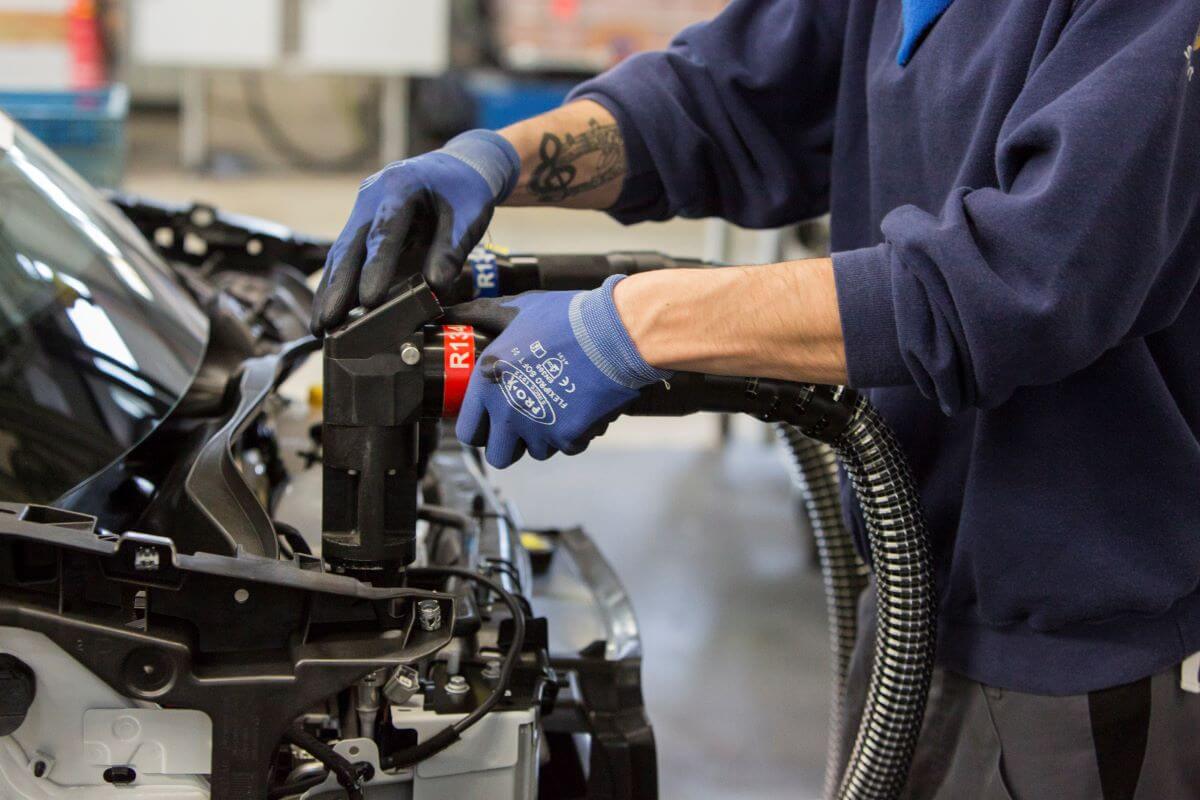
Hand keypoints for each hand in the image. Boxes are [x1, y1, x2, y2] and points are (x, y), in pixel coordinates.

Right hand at [311, 130, 519, 333]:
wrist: (458, 168)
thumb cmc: (465, 192)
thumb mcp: (469, 216)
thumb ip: (451, 251)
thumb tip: (435, 288)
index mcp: (400, 187)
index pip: (385, 232)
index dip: (376, 267)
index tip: (369, 301)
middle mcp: (372, 196)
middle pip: (350, 245)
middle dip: (338, 287)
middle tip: (327, 322)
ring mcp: (363, 210)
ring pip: (341, 253)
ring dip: (330, 291)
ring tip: (320, 326)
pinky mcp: (362, 225)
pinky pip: (347, 256)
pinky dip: (338, 284)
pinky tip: (329, 311)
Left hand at [444, 276, 671, 467]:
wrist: (616, 333)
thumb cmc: (567, 319)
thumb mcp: (517, 310)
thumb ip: (483, 316)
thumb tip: (454, 312)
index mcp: (487, 382)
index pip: (468, 432)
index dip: (480, 429)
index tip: (491, 423)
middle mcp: (507, 411)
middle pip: (498, 455)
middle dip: (511, 443)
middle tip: (524, 423)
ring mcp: (538, 428)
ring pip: (536, 452)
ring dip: (544, 437)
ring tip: (557, 407)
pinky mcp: (569, 437)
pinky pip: (568, 446)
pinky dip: (574, 433)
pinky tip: (580, 407)